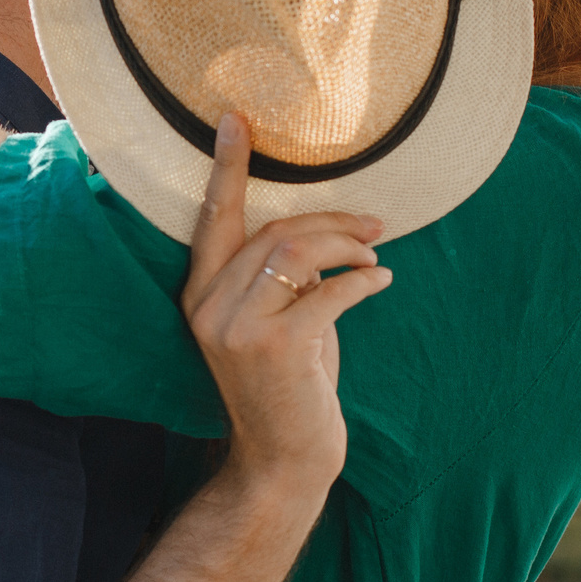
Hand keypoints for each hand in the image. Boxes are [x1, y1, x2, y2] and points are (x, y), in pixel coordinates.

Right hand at [181, 114, 386, 497]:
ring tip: (375, 252)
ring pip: (296, 252)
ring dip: (347, 245)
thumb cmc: (289, 387)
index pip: (213, 219)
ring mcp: (237, 328)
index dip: (227, 168)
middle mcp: (209, 307)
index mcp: (200, 296)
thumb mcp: (277, 322)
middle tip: (374, 225)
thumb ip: (281, 277)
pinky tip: (381, 281)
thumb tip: (323, 232)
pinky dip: (363, 280)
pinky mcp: (276, 347)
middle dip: (331, 220)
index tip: (235, 120)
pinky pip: (328, 290)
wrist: (285, 461)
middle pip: (273, 230)